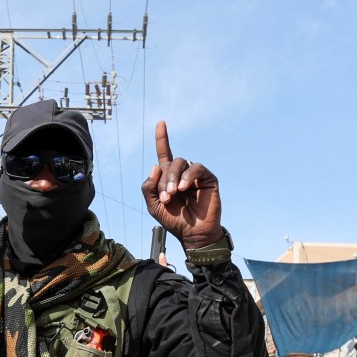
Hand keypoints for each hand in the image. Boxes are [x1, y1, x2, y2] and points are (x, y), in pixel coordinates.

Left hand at [140, 121, 222, 248]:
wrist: (193, 234)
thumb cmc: (174, 220)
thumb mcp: (154, 205)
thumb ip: (149, 187)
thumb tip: (155, 166)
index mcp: (168, 177)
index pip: (165, 154)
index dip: (162, 138)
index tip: (160, 122)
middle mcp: (182, 173)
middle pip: (169, 162)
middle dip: (164, 179)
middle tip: (166, 197)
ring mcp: (195, 175)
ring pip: (181, 163)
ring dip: (173, 178)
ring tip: (173, 194)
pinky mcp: (208, 178)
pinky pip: (196, 168)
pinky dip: (187, 176)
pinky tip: (184, 188)